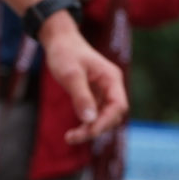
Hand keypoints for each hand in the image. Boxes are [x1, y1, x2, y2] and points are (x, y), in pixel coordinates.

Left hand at [37, 14, 126, 143]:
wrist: (60, 42)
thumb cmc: (65, 54)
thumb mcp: (70, 75)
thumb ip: (80, 96)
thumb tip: (89, 120)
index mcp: (111, 78)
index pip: (118, 106)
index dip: (105, 122)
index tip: (87, 132)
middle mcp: (111, 86)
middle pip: (113, 115)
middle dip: (96, 129)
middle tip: (71, 138)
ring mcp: (103, 91)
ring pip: (104, 117)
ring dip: (90, 130)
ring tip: (70, 137)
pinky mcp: (94, 95)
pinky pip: (95, 115)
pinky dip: (86, 125)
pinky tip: (73, 132)